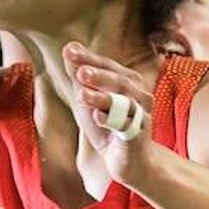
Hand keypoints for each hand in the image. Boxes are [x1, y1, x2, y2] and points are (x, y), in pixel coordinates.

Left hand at [62, 42, 156, 187]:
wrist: (127, 160)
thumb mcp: (88, 99)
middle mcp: (138, 95)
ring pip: (125, 103)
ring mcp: (140, 115)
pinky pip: (127, 127)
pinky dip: (113, 121)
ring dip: (103, 98)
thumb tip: (68, 48)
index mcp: (126, 81)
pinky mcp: (138, 136)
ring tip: (83, 95)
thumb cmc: (108, 124)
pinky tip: (98, 117)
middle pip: (119, 81)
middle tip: (80, 72)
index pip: (106, 65)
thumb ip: (79, 76)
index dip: (88, 58)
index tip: (68, 51)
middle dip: (99, 75)